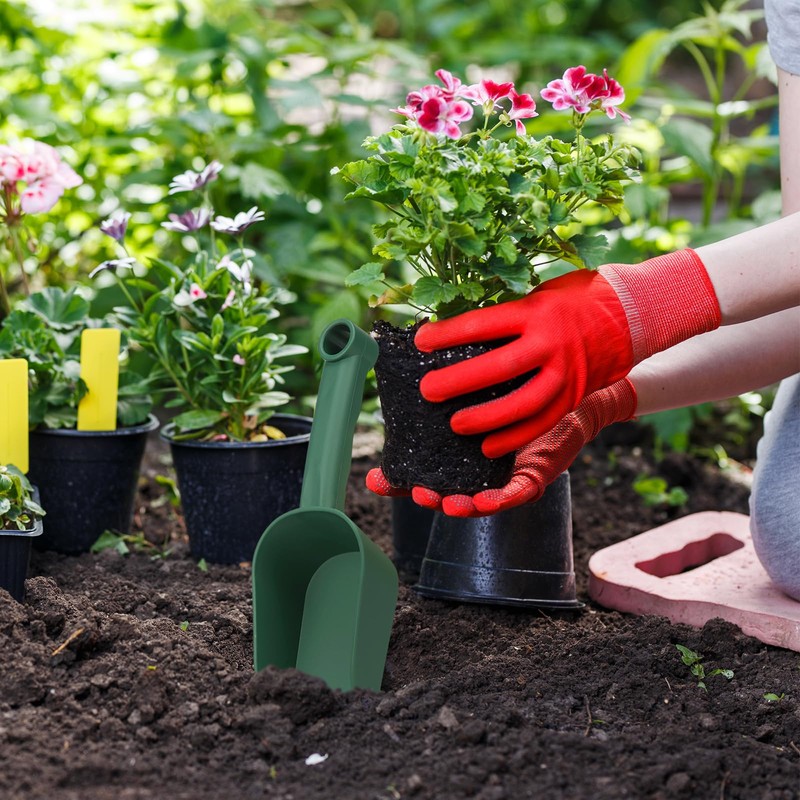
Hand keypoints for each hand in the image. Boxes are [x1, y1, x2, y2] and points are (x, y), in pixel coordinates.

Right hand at [367, 378, 636, 516]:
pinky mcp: (536, 475)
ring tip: (431, 495)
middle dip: (420, 492)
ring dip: (452, 501)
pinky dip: (495, 499)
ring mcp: (509, 472)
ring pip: (475, 497)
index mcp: (465, 440)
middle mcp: (484, 462)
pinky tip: (477, 497)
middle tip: (401, 485)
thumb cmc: (528, 367)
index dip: (398, 476)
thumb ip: (456, 365)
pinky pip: (514, 493)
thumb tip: (418, 340)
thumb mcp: (487, 367)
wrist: (580, 371)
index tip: (375, 477)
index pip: (425, 464)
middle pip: (445, 486)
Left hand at [415, 250, 719, 456]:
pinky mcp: (575, 395)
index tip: (420, 342)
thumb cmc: (576, 298)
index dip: (447, 335)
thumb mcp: (539, 294)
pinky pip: (543, 422)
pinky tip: (488, 447)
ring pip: (521, 404)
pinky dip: (515, 437)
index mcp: (535, 310)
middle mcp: (550, 343)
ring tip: (454, 425)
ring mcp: (566, 373)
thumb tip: (459, 329)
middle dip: (458, 382)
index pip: (481, 324)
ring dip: (485, 418)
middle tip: (428, 391)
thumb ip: (505, 315)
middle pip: (497, 367)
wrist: (633, 314)